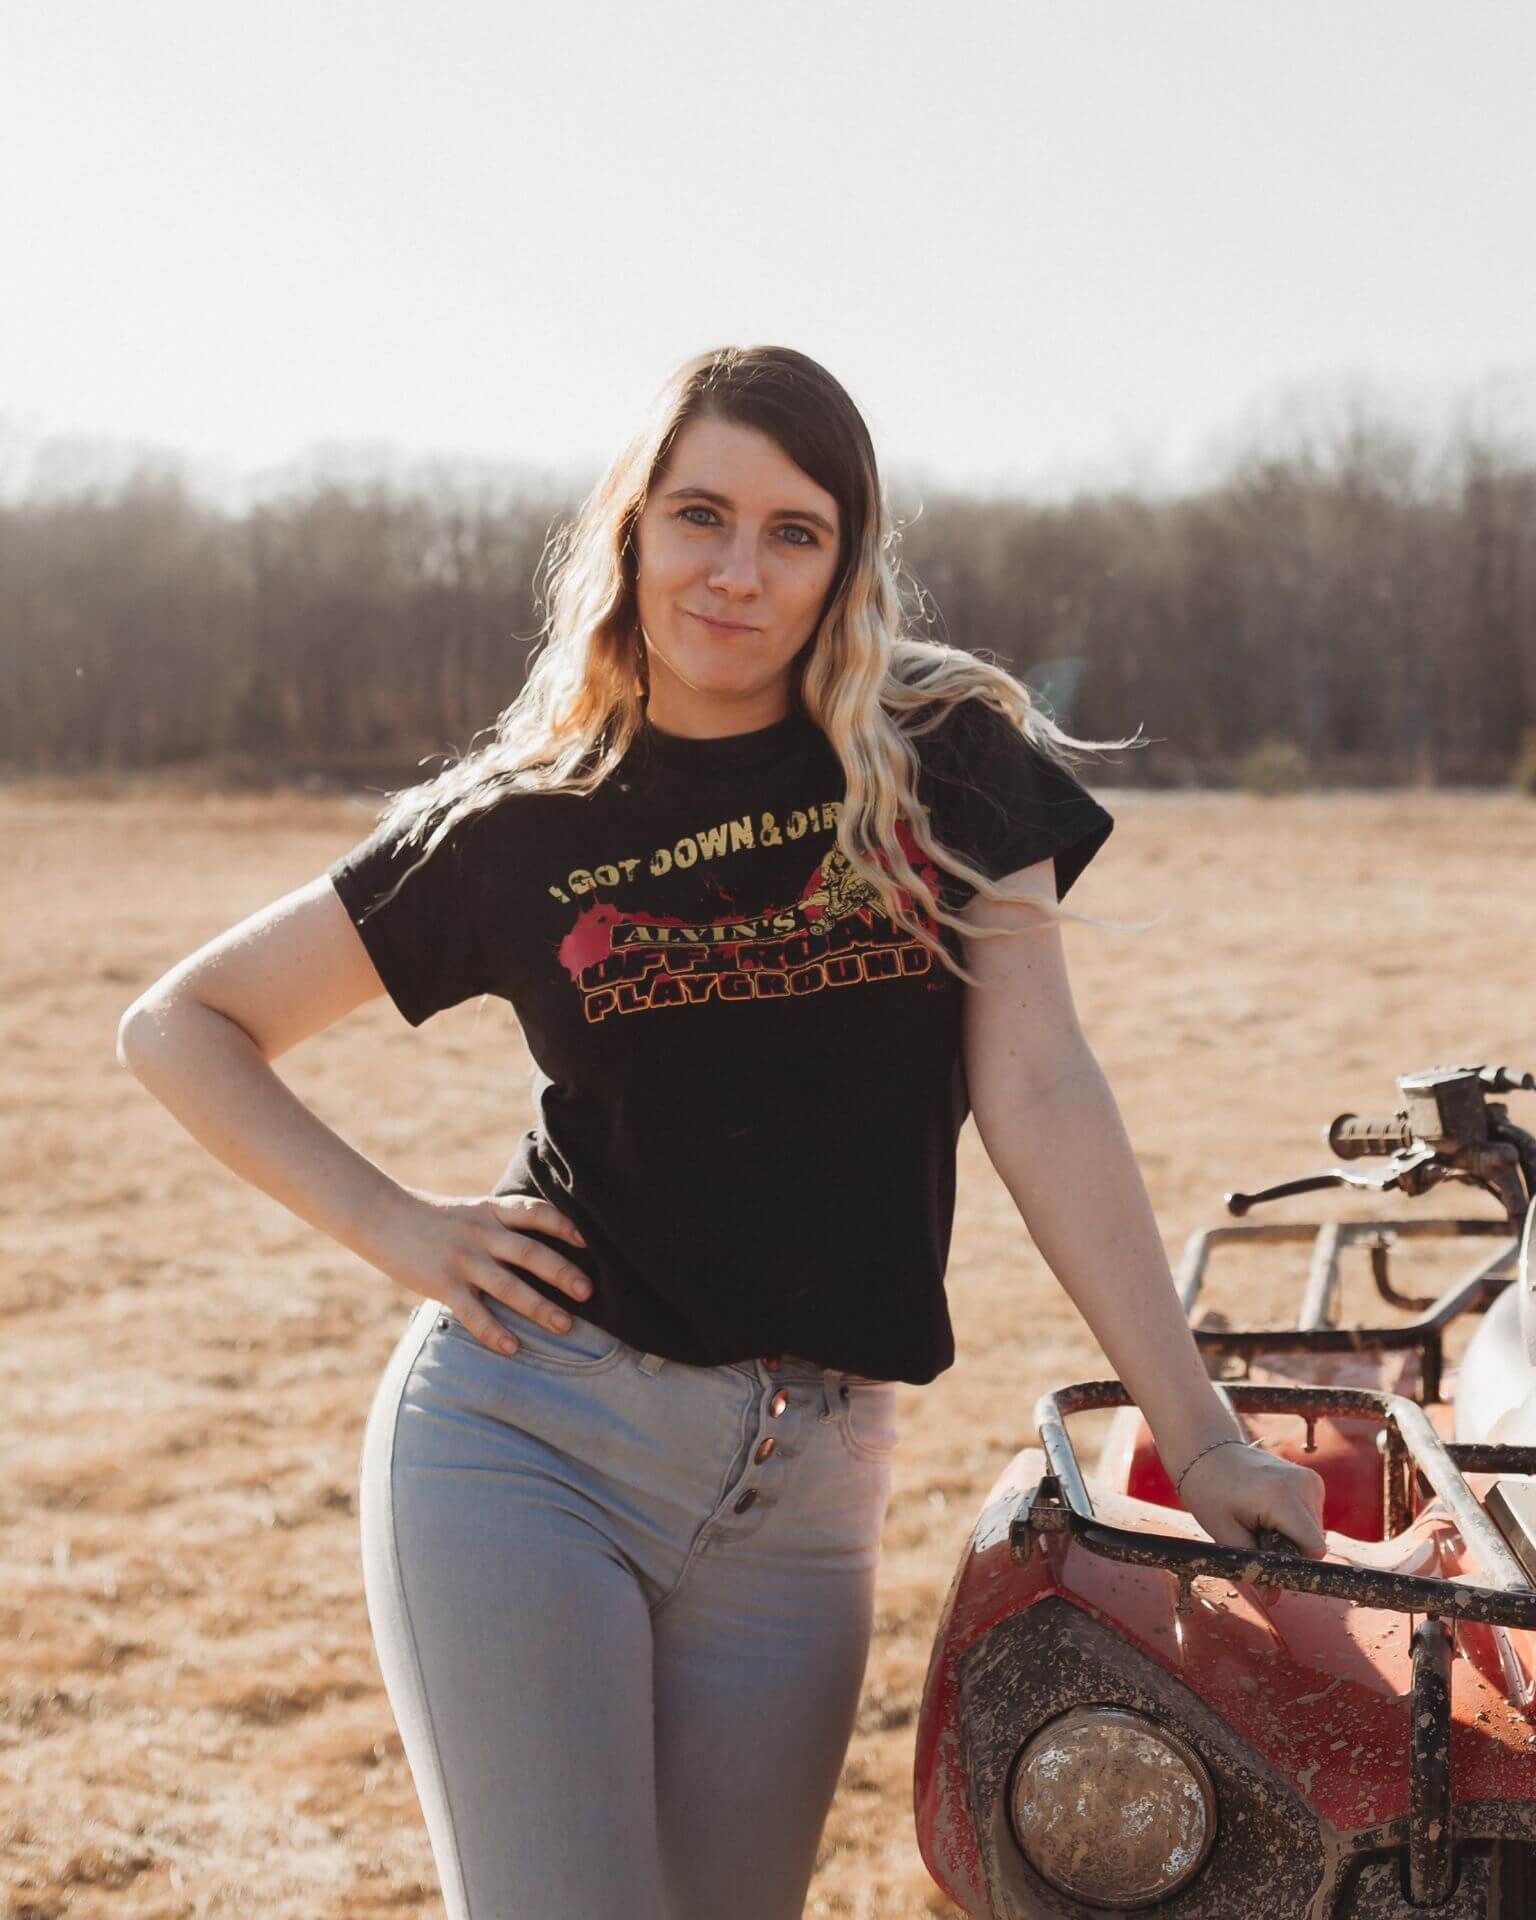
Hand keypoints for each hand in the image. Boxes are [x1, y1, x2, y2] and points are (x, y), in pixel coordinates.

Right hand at [375, 1187, 593, 1356]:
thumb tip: (538, 1244)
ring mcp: (462, 1260)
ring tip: (564, 1325)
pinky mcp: (442, 1284)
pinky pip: (473, 1313)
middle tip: (588, 1291)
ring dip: (539, 1307)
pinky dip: (494, 1332)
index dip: (563, 1225)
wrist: (380, 1215)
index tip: (586, 1241)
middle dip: (562, 1272)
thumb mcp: (471, 1210)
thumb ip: (500, 1223)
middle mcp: (482, 1234)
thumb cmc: (431, 1217)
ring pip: (509, 1286)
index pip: (535, 1212)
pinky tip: (512, 1348)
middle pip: (531, 1253)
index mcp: (491, 1211)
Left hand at [1175, 1438, 1328, 1559]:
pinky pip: (1310, 1518)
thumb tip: (1274, 1599)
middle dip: (1289, 1552)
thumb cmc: (1210, 1491)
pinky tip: (1267, 1512)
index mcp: (1283, 1498)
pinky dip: (1293, 1524)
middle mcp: (1304, 1485)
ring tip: (1258, 1521)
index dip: (1295, 1567)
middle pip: (1313, 1543)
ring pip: (1314, 1533)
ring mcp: (1310, 1480)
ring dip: (1290, 1538)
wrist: (1207, 1452)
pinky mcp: (1311, 1480)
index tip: (1272, 1569)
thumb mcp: (1225, 1535)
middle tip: (1254, 1538)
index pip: (1313, 1550)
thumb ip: (1253, 1567)